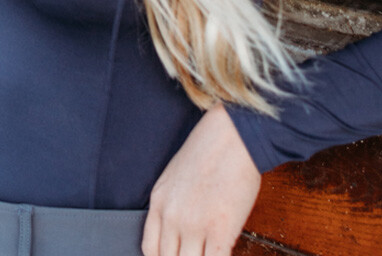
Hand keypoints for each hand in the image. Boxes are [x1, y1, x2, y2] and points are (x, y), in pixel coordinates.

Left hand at [142, 103, 260, 255]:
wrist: (231, 136)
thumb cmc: (208, 152)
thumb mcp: (175, 177)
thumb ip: (172, 206)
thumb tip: (178, 234)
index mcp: (158, 202)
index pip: (150, 249)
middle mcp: (172, 216)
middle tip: (195, 253)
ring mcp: (195, 225)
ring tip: (208, 252)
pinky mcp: (220, 230)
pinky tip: (223, 253)